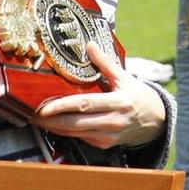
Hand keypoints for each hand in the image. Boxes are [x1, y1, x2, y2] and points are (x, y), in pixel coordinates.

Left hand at [32, 43, 165, 148]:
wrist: (155, 120)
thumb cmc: (138, 96)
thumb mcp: (126, 77)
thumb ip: (106, 63)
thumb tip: (89, 45)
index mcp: (119, 102)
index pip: (85, 104)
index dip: (62, 106)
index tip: (43, 107)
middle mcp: (113, 121)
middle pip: (74, 122)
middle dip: (50, 120)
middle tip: (33, 114)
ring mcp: (108, 135)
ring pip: (74, 133)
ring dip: (53, 127)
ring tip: (39, 119)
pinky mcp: (104, 144)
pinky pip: (80, 138)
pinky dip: (66, 131)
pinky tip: (56, 125)